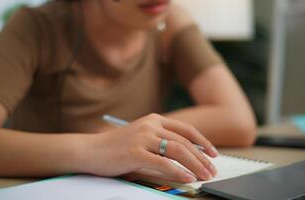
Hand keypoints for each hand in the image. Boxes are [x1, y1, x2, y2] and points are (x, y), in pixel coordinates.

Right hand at [86, 114, 218, 182]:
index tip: (213, 153)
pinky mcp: (135, 152)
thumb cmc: (116, 147)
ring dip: (195, 165)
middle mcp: (150, 125)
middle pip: (184, 142)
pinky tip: (188, 178)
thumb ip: (160, 141)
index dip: (203, 142)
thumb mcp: (140, 137)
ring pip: (178, 151)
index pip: (185, 130)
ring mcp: (143, 137)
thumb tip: (187, 157)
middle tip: (212, 170)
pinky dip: (178, 172)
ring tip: (205, 176)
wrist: (90, 150)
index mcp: (154, 119)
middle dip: (202, 157)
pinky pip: (164, 163)